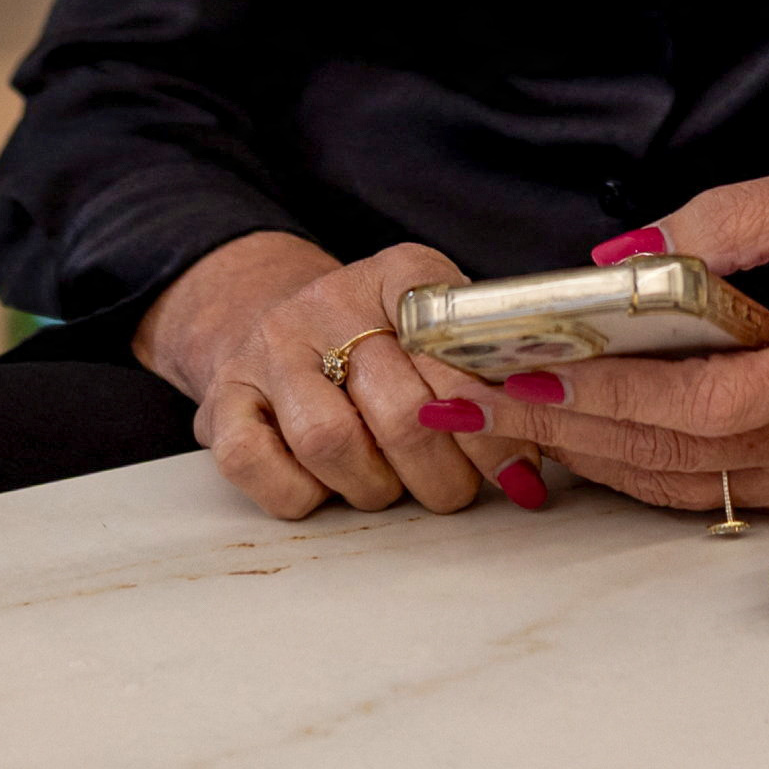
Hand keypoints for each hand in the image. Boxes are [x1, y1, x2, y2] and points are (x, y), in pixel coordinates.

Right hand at [135, 231, 539, 518]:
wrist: (264, 315)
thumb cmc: (376, 340)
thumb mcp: (436, 326)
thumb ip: (488, 362)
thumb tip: (548, 417)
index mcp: (397, 273)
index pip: (454, 346)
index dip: (493, 419)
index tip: (520, 464)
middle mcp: (328, 301)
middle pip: (399, 410)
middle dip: (442, 473)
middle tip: (457, 491)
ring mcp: (268, 350)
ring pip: (330, 442)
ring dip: (375, 488)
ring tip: (392, 487)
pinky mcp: (220, 399)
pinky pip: (255, 465)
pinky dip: (300, 495)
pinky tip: (326, 488)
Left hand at [485, 162, 768, 517]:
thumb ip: (732, 221)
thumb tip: (626, 258)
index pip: (708, 402)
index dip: (613, 392)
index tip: (530, 369)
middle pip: (676, 457)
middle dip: (563, 427)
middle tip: (470, 397)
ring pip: (685, 485)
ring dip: (588, 453)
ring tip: (500, 414)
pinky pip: (713, 488)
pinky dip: (639, 464)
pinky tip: (581, 431)